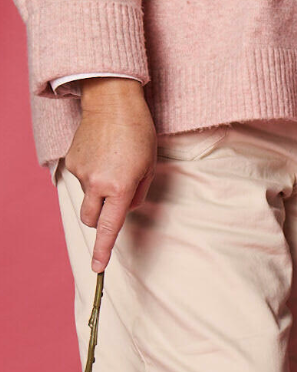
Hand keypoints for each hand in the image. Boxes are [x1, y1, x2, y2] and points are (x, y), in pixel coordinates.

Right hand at [65, 78, 155, 271]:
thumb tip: (123, 209)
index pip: (108, 227)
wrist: (112, 103)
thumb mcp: (149, 168)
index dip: (103, 250)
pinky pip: (82, 179)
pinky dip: (93, 175)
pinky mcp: (70, 160)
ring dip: (99, 194)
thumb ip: (137, 195)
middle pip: (91, 219)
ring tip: (114, 167)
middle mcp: (95, 183)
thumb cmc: (139, 134)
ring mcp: (79, 171)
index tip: (97, 268)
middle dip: (101, 219)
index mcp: (118, 187)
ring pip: (88, 198)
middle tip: (116, 200)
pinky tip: (104, 156)